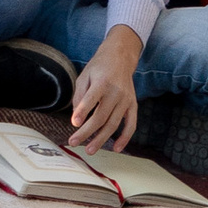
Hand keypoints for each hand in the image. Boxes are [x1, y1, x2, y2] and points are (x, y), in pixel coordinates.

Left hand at [70, 23, 144, 152]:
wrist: (120, 57)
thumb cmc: (99, 68)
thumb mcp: (84, 75)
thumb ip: (79, 95)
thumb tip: (76, 119)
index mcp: (102, 81)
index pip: (91, 98)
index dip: (83, 111)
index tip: (74, 123)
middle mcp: (116, 91)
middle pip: (101, 117)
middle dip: (86, 132)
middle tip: (74, 142)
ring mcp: (126, 99)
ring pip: (113, 124)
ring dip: (101, 139)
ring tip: (89, 150)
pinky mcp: (133, 105)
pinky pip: (131, 125)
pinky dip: (125, 138)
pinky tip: (116, 148)